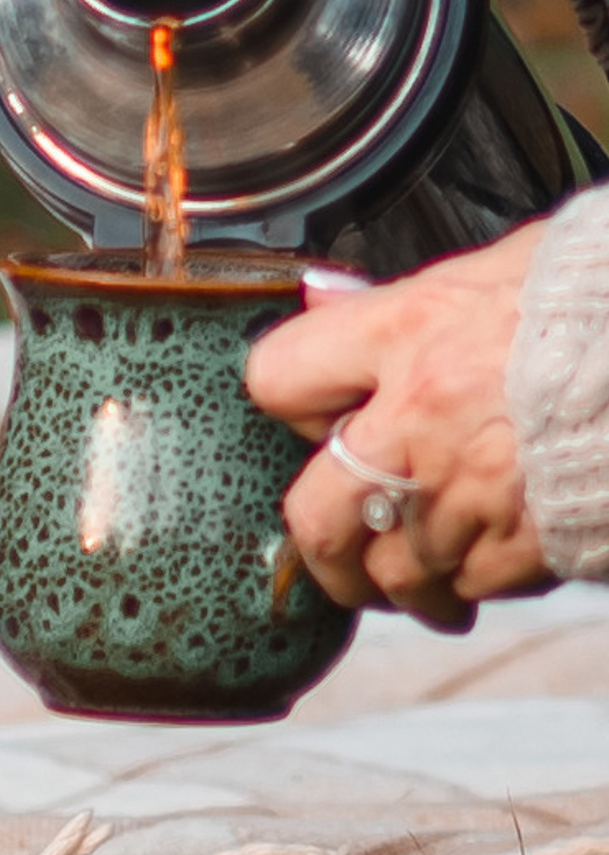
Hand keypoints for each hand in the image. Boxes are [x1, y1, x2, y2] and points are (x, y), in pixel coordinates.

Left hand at [244, 226, 552, 629]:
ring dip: (407, 584)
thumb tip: (327, 300)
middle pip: (317, 518)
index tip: (318, 419)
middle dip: (323, 554)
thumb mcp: (491, 269)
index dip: (291, 404)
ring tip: (423, 584)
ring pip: (400, 573)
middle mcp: (424, 418)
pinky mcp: (539, 541)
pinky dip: (480, 584)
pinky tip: (494, 564)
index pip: (277, 380)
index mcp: (405, 333)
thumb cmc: (596, 299)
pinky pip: (480, 585)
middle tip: (338, 559)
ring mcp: (478, 488)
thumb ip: (402, 300)